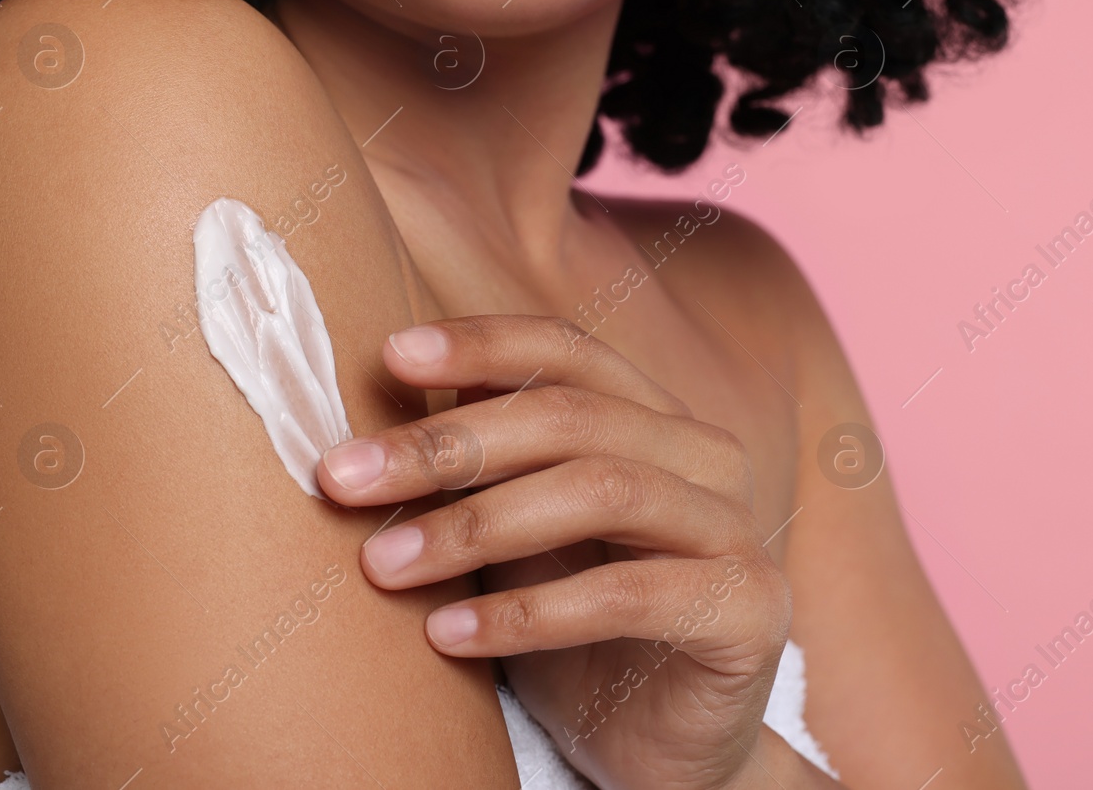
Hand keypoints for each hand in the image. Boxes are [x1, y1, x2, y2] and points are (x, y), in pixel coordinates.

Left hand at [316, 315, 792, 789]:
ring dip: (476, 524)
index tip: (389, 357)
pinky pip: (628, 595)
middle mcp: (707, 458)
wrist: (664, 750)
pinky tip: (448, 635)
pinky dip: (528, 613)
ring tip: (382, 564)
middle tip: (344, 478)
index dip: (482, 344)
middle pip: (573, 416)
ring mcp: (735, 530)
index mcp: (656, 422)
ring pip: (602, 489)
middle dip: (448, 444)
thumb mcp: (520, 542)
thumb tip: (377, 402)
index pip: (570, 352)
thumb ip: (483, 473)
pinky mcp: (748, 610)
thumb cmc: (580, 635)